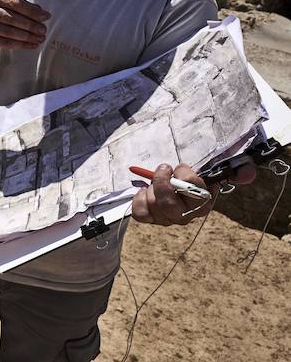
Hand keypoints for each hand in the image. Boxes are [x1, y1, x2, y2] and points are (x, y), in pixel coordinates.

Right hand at [0, 0, 49, 49]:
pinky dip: (20, 45)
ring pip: (9, 32)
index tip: (45, 17)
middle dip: (31, 26)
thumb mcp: (4, 5)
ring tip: (39, 39)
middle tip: (43, 30)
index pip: (16, 4)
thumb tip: (42, 13)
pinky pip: (5, 43)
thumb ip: (22, 7)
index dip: (32, 11)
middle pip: (13, 19)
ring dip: (27, 37)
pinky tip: (31, 45)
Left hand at [131, 161, 256, 225]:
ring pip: (153, 206)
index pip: (193, 192)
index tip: (181, 167)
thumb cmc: (196, 178)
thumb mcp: (215, 171)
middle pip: (169, 205)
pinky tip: (144, 190)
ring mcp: (168, 219)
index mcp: (204, 204)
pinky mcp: (153, 219)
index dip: (185, 176)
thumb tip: (248, 173)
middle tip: (163, 168)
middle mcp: (187, 216)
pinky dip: (139, 200)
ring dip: (151, 188)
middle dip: (162, 183)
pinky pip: (141, 214)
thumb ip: (236, 170)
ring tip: (156, 180)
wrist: (178, 183)